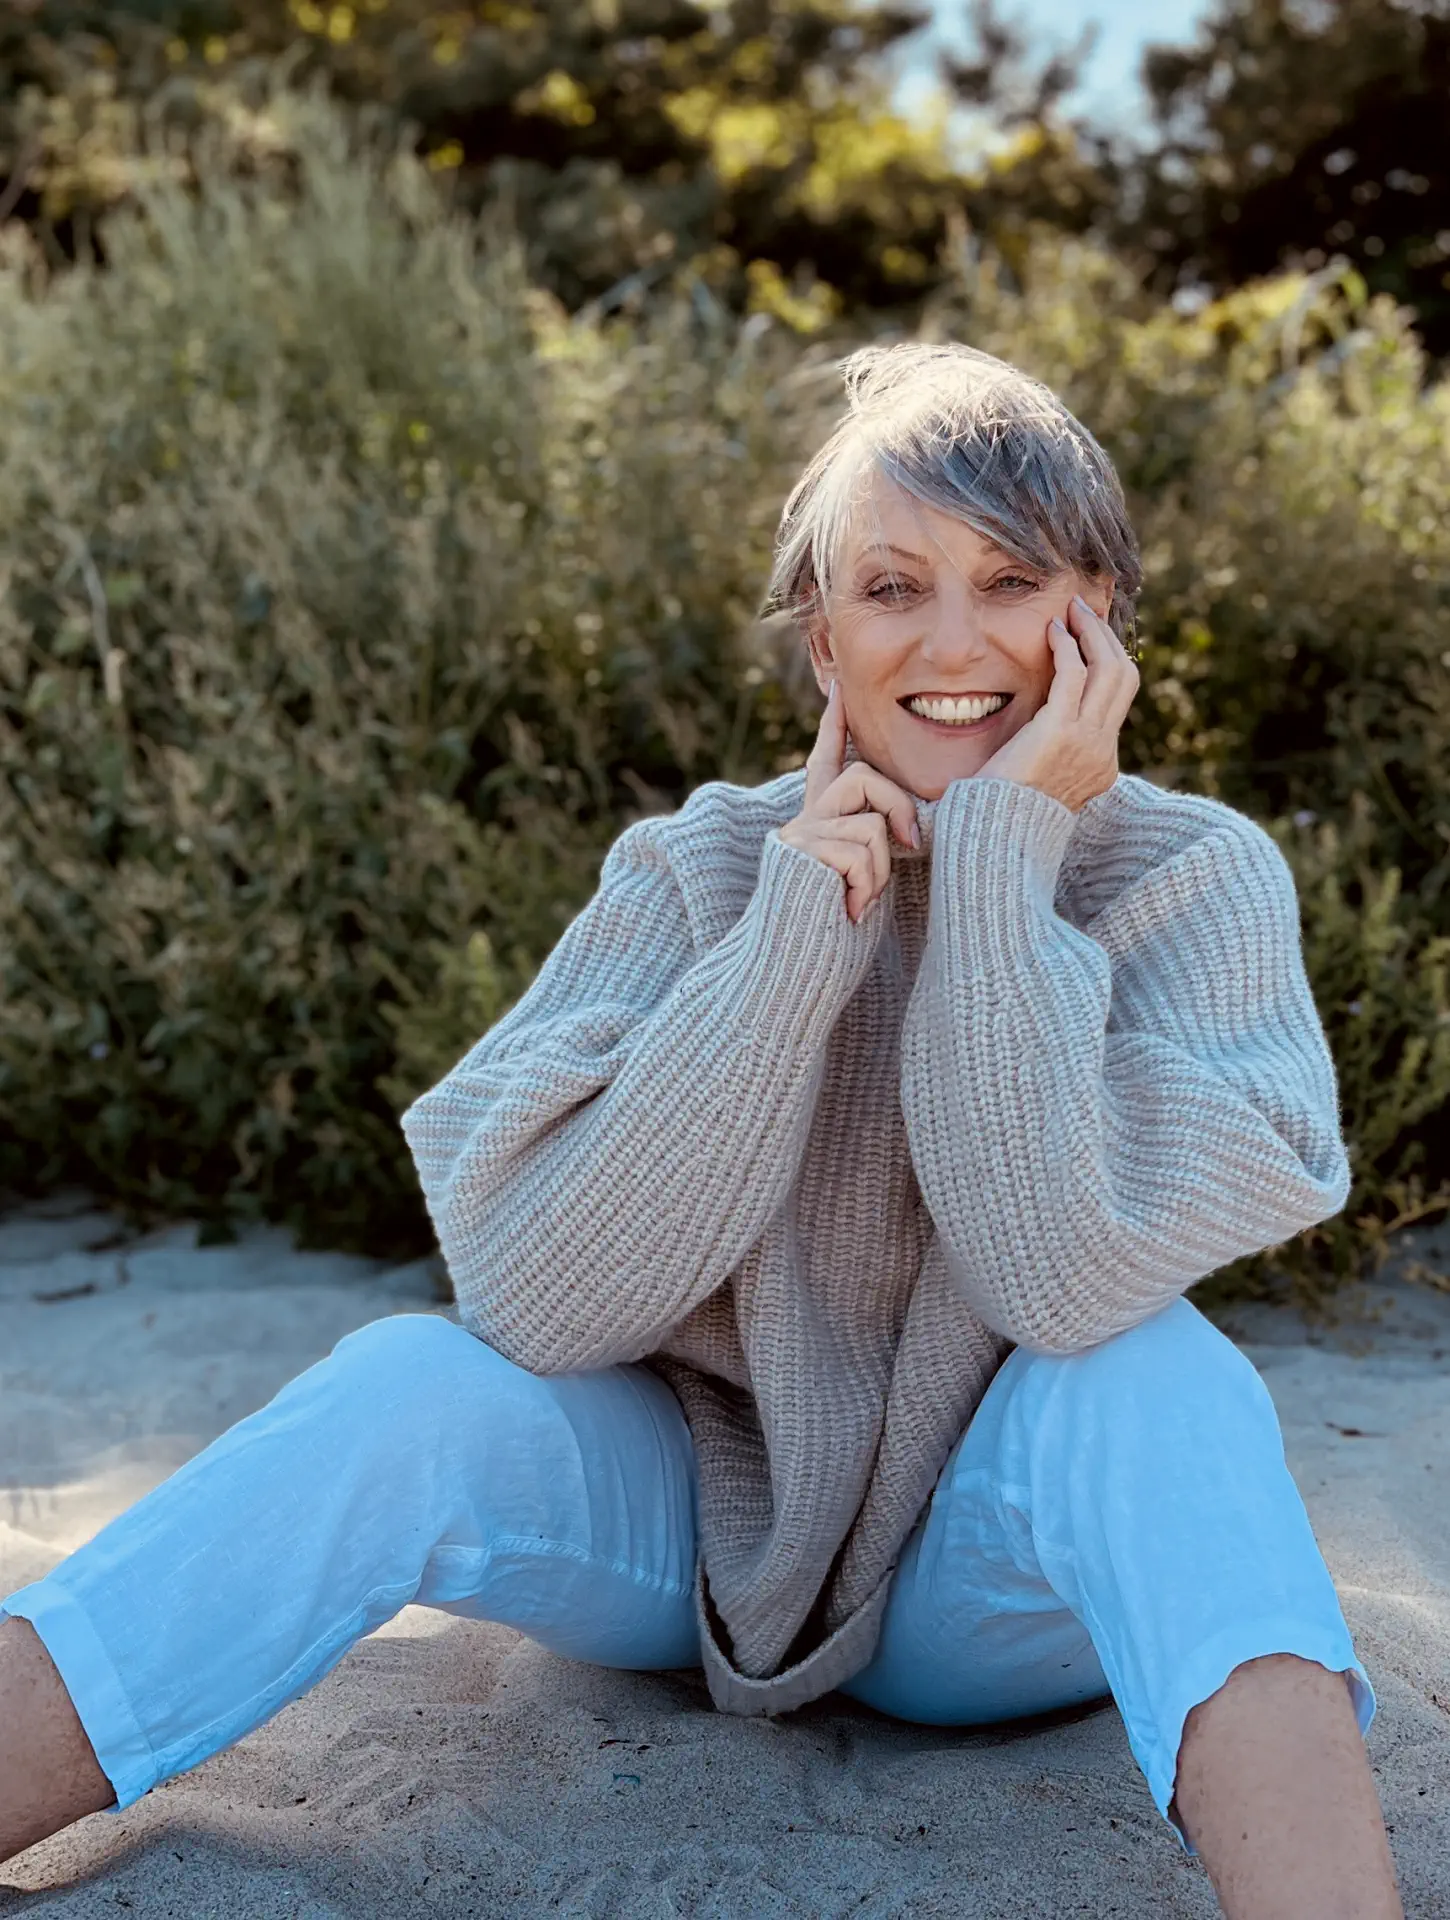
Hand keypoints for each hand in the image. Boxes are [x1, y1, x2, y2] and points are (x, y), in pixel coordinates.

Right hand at [777, 682, 918, 923]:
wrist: (793, 969)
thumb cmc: (834, 937)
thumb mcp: (864, 881)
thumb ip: (874, 845)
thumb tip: (912, 831)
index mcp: (818, 823)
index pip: (827, 760)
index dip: (834, 724)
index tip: (840, 687)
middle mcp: (803, 821)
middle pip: (865, 778)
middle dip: (899, 811)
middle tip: (910, 848)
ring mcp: (797, 834)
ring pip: (869, 821)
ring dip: (881, 868)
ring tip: (861, 900)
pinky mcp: (797, 851)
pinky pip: (859, 851)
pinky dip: (867, 886)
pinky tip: (850, 911)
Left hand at [973, 594, 1139, 811]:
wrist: (994, 838)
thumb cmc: (1000, 815)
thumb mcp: (1037, 787)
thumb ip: (1047, 759)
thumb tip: (1034, 739)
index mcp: (1100, 767)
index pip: (1117, 703)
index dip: (1105, 664)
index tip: (1086, 640)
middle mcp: (1102, 752)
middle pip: (1125, 678)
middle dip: (1107, 639)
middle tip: (1084, 613)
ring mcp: (1088, 742)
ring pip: (1110, 669)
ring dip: (1092, 633)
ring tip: (1072, 610)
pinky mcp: (1061, 732)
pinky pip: (1075, 674)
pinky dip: (1067, 646)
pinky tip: (1051, 631)